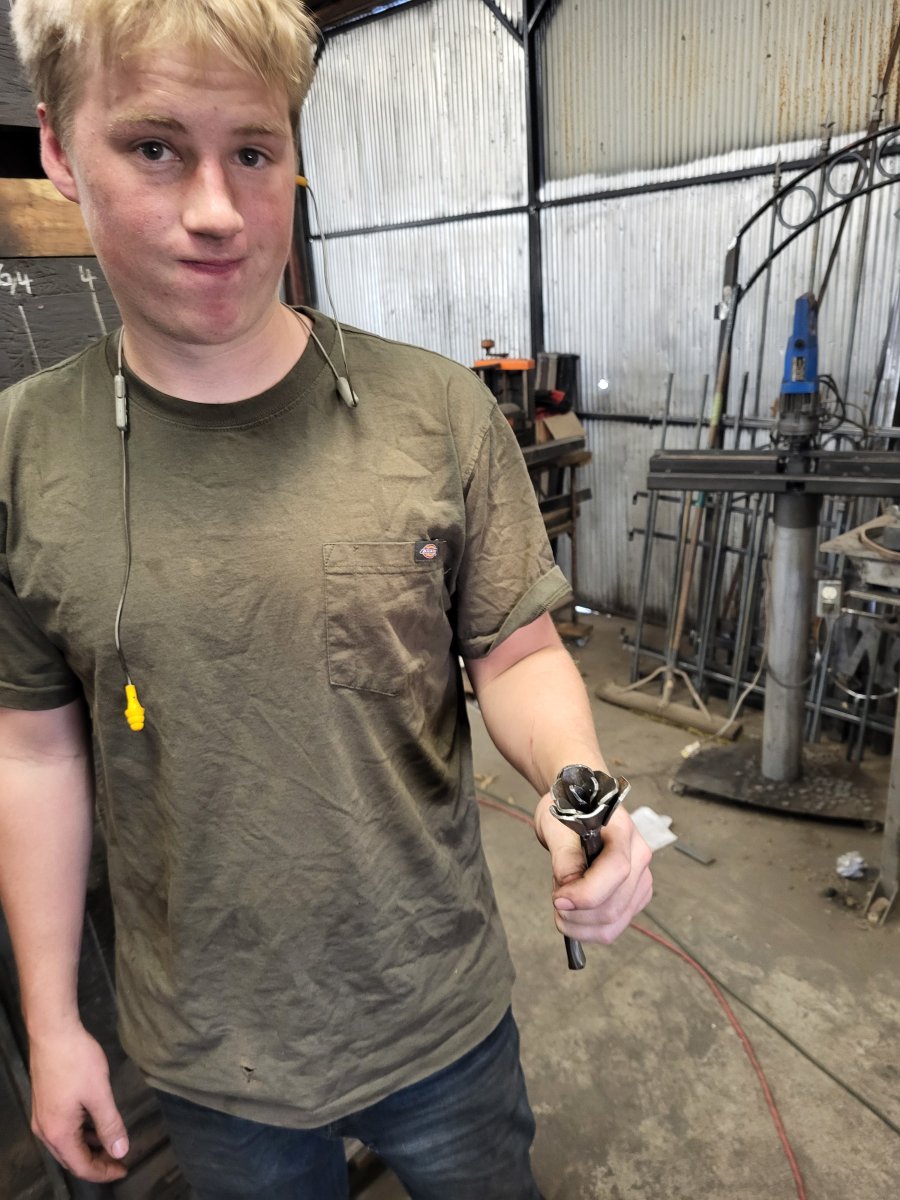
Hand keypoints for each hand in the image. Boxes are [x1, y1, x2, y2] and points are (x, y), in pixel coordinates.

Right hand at [29, 1023, 128, 1181]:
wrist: (52, 1032)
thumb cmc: (76, 1061)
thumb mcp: (99, 1093)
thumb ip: (110, 1124)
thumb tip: (121, 1150)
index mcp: (58, 1133)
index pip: (81, 1166)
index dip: (103, 1172)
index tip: (124, 1168)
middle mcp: (45, 1131)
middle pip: (71, 1159)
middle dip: (96, 1162)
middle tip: (119, 1160)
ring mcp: (42, 1117)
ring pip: (66, 1144)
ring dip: (88, 1147)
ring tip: (111, 1144)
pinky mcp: (44, 1104)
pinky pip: (63, 1129)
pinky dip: (80, 1132)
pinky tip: (95, 1124)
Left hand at [534, 796, 651, 944]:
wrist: (576, 806)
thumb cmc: (568, 811)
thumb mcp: (556, 826)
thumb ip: (564, 858)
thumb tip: (568, 891)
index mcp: (623, 830)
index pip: (616, 870)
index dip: (586, 893)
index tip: (558, 899)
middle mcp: (640, 856)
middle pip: (615, 905)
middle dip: (577, 913)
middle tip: (555, 899)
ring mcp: (641, 879)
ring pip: (615, 922)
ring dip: (581, 925)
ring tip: (562, 905)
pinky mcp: (635, 897)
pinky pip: (614, 927)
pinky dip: (588, 929)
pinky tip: (574, 912)